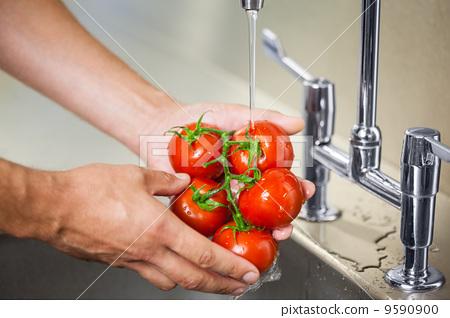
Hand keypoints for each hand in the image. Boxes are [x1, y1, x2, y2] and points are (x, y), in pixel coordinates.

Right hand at [23, 164, 259, 294]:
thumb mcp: (136, 176)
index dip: (230, 268)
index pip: (205, 255)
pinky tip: (173, 269)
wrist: (53, 208)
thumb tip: (182, 182)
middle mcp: (150, 252)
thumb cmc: (89, 191)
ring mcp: (134, 262)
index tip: (247, 273)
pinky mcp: (120, 263)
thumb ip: (165, 180)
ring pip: (173, 282)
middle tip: (240, 288)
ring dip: (197, 285)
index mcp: (159, 230)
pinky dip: (169, 276)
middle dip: (222, 286)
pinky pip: (151, 276)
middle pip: (194, 278)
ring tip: (212, 282)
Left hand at [138, 98, 315, 239]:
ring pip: (240, 223)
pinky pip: (207, 226)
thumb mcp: (232, 115)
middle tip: (285, 228)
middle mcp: (236, 187)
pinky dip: (218, 238)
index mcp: (249, 168)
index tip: (306, 190)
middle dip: (280, 223)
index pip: (278, 182)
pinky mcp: (194, 208)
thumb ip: (263, 118)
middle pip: (264, 210)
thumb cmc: (197, 120)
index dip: (295, 189)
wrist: (162, 124)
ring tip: (263, 239)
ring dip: (254, 236)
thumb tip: (296, 122)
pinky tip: (226, 244)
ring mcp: (217, 199)